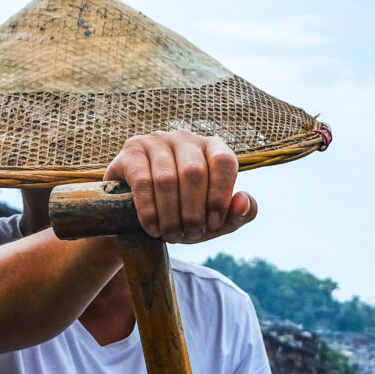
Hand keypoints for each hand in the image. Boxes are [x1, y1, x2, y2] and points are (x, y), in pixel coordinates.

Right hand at [104, 131, 257, 243]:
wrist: (141, 214)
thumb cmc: (186, 213)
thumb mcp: (217, 220)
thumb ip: (239, 214)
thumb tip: (243, 201)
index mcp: (213, 147)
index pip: (224, 161)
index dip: (220, 196)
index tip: (213, 224)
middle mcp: (185, 138)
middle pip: (194, 172)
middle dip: (193, 212)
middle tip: (191, 235)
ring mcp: (156, 140)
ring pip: (167, 179)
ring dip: (171, 215)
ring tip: (172, 235)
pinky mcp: (131, 151)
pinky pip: (143, 182)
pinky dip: (150, 211)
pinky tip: (153, 228)